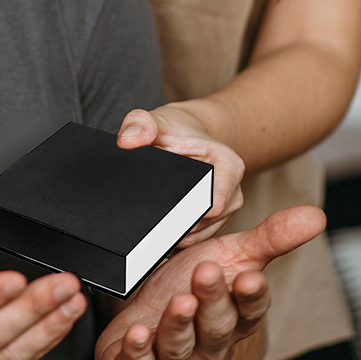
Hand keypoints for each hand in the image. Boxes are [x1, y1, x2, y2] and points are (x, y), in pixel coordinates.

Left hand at [96, 204, 324, 359]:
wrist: (149, 326)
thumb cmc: (191, 286)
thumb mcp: (229, 258)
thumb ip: (268, 239)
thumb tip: (315, 216)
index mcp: (232, 315)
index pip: (248, 309)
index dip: (249, 296)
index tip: (249, 277)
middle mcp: (207, 339)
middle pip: (215, 324)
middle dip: (212, 300)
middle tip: (206, 271)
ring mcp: (174, 354)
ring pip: (180, 343)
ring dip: (179, 324)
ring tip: (178, 301)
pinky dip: (137, 351)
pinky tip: (137, 335)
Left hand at [118, 103, 244, 243]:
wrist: (183, 135)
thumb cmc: (171, 129)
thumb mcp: (153, 121)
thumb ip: (139, 125)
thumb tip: (127, 141)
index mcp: (228, 165)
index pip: (211, 204)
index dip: (185, 213)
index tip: (159, 217)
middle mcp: (233, 190)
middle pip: (207, 223)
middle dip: (179, 228)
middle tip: (147, 230)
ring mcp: (228, 208)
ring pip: (204, 234)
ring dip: (180, 237)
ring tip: (151, 235)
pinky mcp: (218, 220)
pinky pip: (200, 237)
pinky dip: (181, 239)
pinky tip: (160, 237)